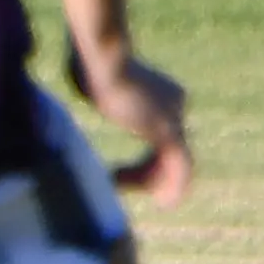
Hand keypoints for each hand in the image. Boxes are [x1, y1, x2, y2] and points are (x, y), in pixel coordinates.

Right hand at [69, 39, 191, 207]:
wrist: (102, 60)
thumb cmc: (89, 64)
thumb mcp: (91, 80)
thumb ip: (95, 91)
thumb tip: (83, 88)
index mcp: (160, 92)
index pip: (155, 131)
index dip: (140, 159)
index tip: (116, 174)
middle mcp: (174, 103)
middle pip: (165, 147)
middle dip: (146, 171)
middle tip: (118, 182)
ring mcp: (174, 118)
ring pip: (174, 160)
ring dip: (156, 182)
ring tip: (143, 201)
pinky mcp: (170, 132)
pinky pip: (180, 167)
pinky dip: (176, 187)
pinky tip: (165, 203)